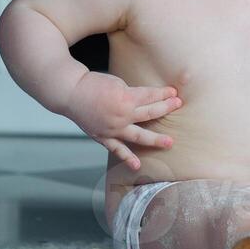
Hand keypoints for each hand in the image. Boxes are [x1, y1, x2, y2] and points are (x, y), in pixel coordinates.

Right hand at [64, 70, 182, 169]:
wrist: (71, 92)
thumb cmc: (94, 84)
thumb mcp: (118, 83)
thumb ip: (132, 95)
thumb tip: (147, 102)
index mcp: (125, 98)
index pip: (150, 96)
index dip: (164, 93)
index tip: (174, 92)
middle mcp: (122, 115)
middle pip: (150, 113)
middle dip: (166, 108)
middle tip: (178, 105)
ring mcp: (113, 129)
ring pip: (139, 136)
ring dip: (155, 140)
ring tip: (170, 143)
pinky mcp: (103, 137)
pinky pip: (117, 149)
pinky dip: (127, 158)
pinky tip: (137, 165)